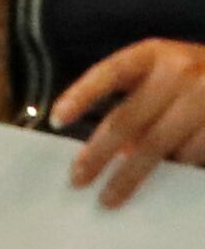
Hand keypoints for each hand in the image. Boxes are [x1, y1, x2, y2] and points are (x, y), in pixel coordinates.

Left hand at [54, 38, 204, 203]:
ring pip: (159, 145)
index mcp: (154, 54)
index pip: (110, 73)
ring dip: (135, 172)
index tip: (56, 119)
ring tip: (114, 194)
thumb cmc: (194, 79)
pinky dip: (174, 173)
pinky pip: (192, 157)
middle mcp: (179, 72)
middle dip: (99, 153)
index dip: (81, 94)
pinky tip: (159, 187)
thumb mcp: (162, 75)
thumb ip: (133, 101)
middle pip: (127, 119)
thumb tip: (109, 151)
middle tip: (78, 180)